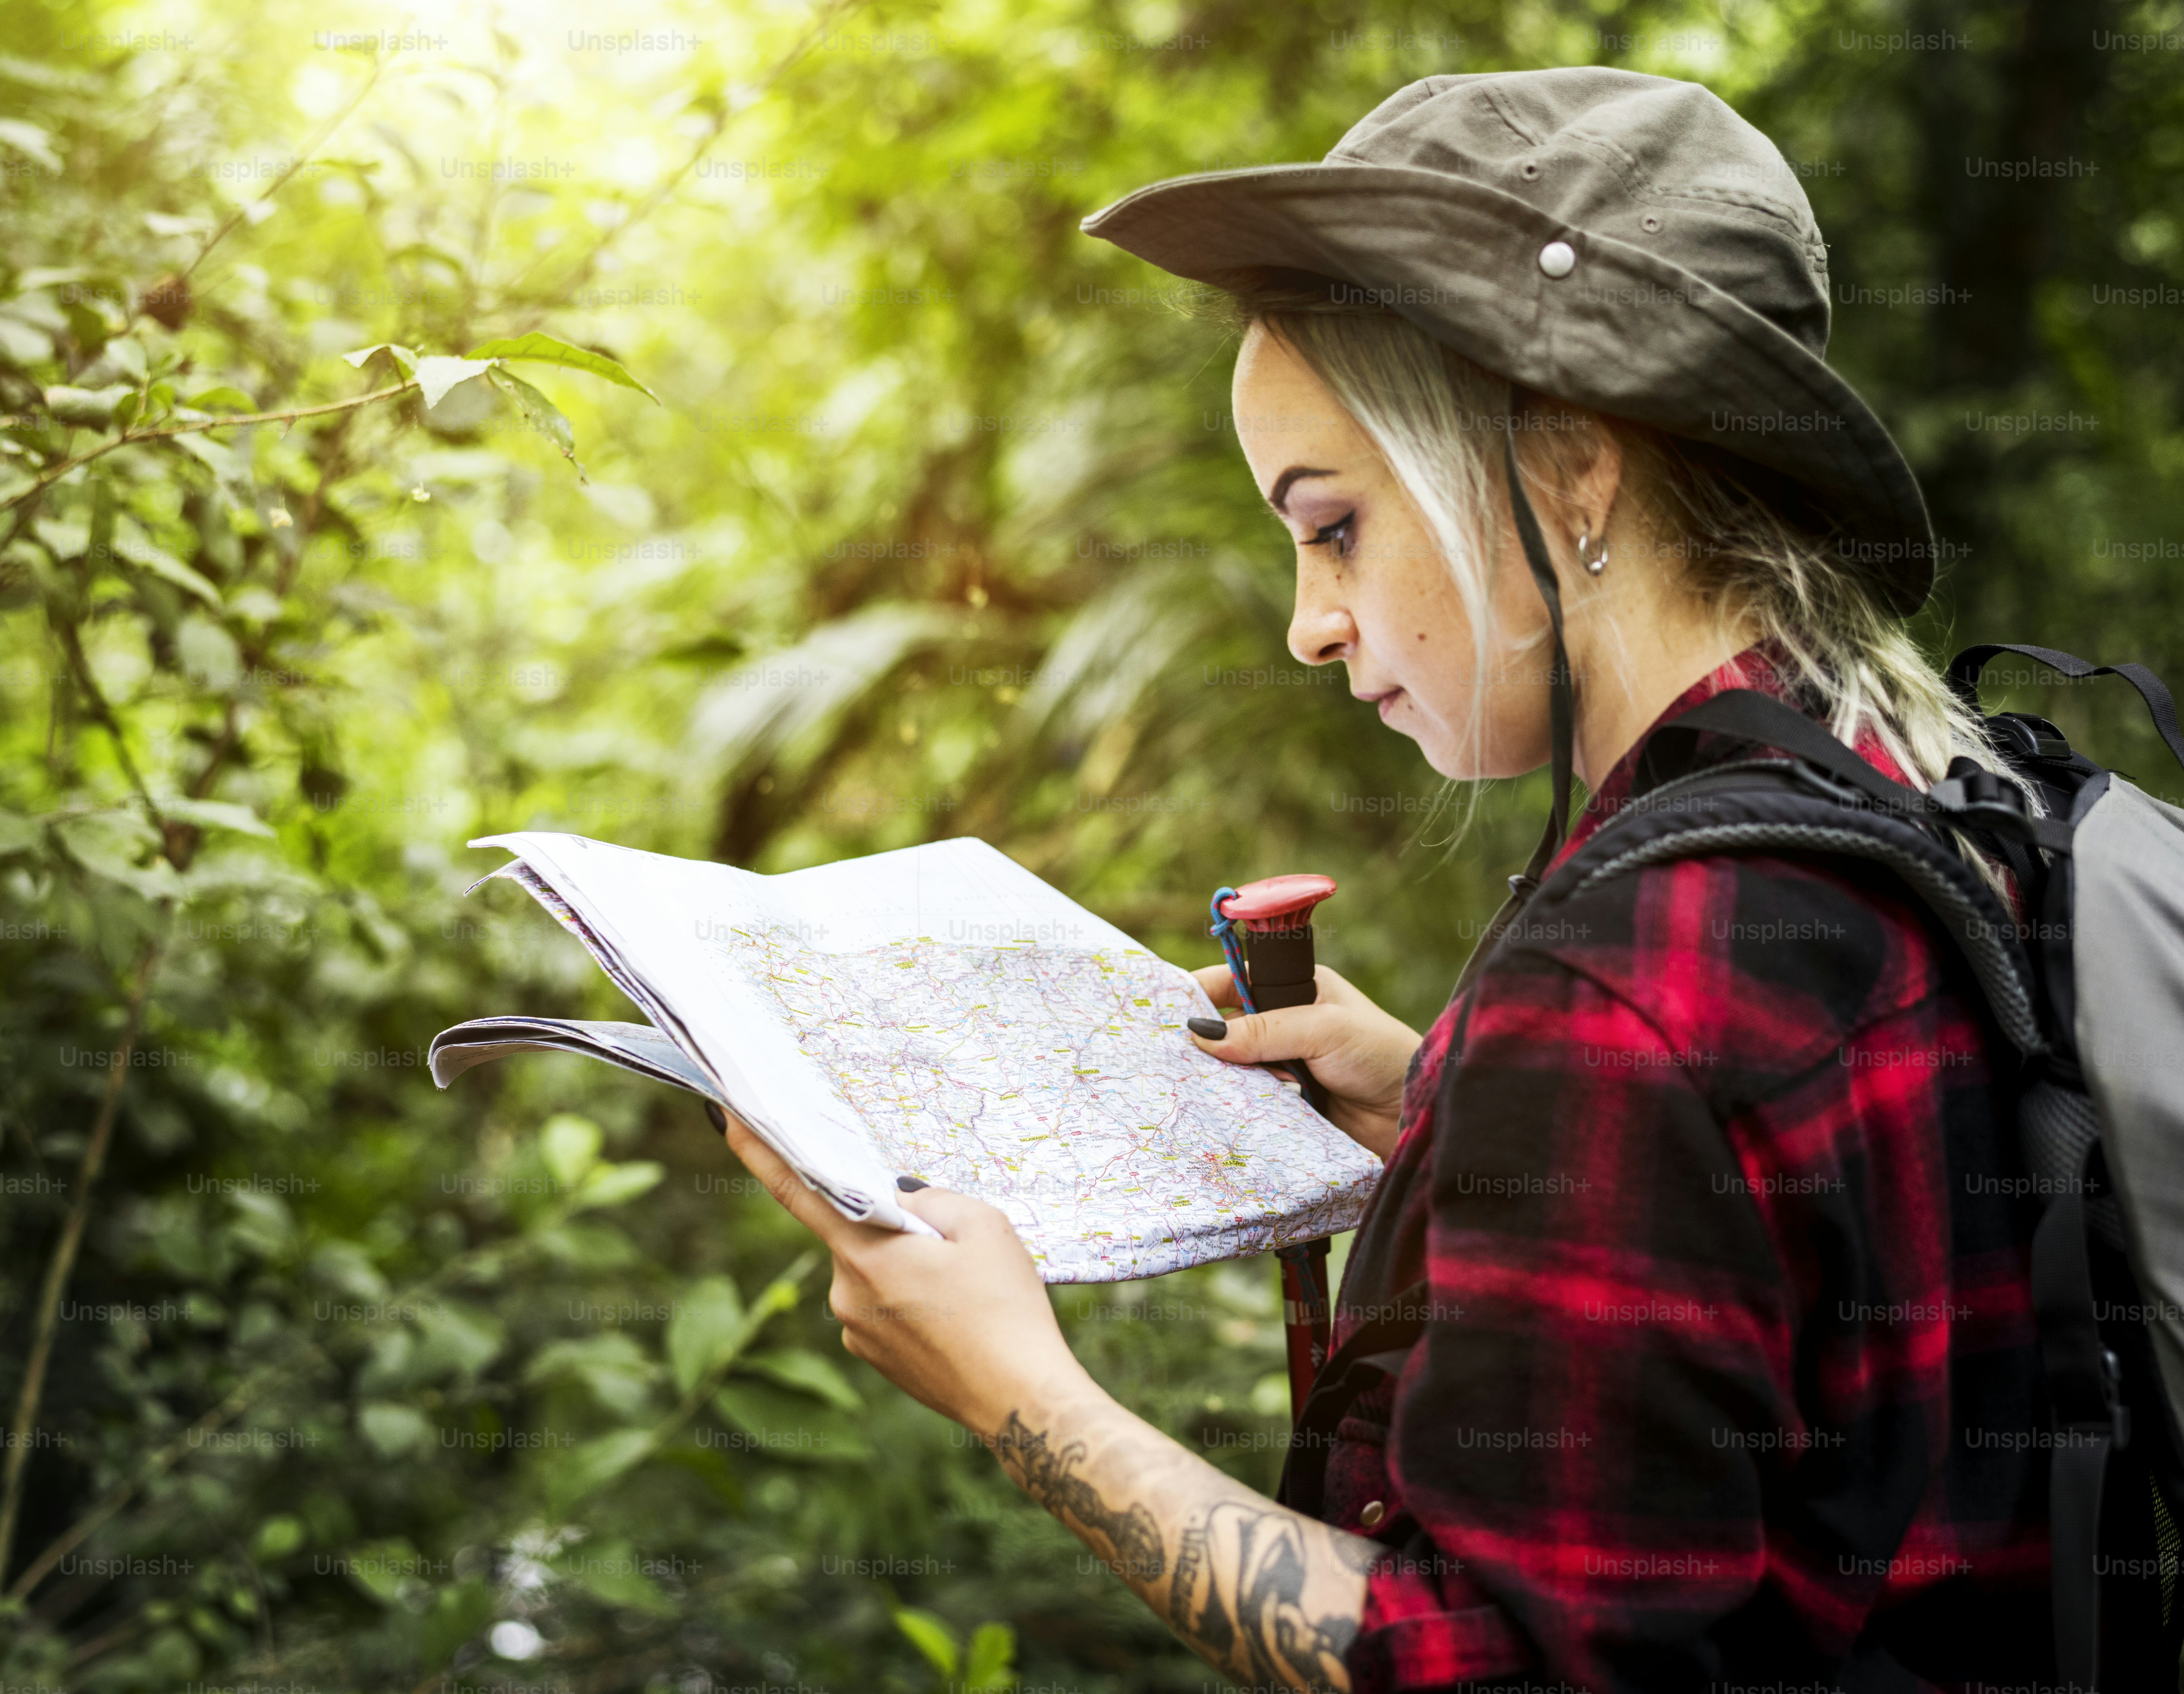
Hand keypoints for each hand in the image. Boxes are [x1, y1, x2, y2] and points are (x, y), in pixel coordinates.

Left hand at [715, 1109, 1099, 1440]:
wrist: (1020, 1401)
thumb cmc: (1005, 1308)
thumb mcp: (982, 1226)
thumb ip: (929, 1200)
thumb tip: (900, 1201)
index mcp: (864, 1254)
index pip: (797, 1190)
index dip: (758, 1150)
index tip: (725, 1117)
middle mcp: (845, 1295)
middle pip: (857, 1234)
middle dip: (896, 1228)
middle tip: (956, 1249)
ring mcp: (858, 1333)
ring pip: (875, 1273)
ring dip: (909, 1269)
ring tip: (968, 1292)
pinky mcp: (876, 1360)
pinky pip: (884, 1309)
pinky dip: (914, 1302)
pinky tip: (958, 1318)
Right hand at [1188, 964, 1418, 1159]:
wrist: (1416, 1115)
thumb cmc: (1379, 1055)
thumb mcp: (1322, 1029)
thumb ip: (1264, 1031)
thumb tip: (1200, 1035)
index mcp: (1298, 990)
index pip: (1235, 982)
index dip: (1199, 993)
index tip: (1164, 1010)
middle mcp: (1288, 1027)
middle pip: (1228, 1029)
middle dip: (1204, 1042)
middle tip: (1167, 1057)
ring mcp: (1286, 1068)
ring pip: (1234, 1070)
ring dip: (1220, 1080)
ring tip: (1187, 1088)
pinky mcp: (1287, 1107)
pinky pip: (1248, 1105)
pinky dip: (1235, 1109)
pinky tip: (1214, 1114)